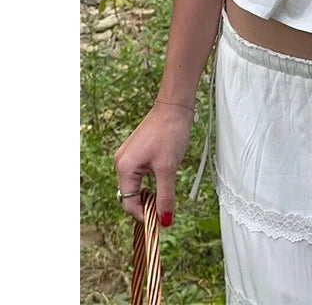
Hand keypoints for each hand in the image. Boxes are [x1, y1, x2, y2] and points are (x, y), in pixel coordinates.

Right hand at [113, 100, 194, 225]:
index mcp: (124, 167)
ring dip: (149, 191)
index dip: (144, 214)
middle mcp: (120, 162)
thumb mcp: (168, 168)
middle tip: (166, 208)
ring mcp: (127, 155)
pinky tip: (163, 177)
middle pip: (130, 194)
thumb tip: (165, 220)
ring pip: (135, 183)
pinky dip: (149, 180)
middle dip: (146, 203)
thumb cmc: (170, 133)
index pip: (128, 202)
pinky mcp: (136, 150)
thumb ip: (165, 195)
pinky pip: (139, 172)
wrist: (174, 107)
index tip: (161, 221)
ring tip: (166, 192)